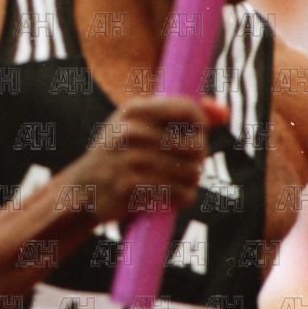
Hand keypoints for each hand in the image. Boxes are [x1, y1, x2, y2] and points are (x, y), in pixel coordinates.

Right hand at [77, 95, 228, 221]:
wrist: (82, 190)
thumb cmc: (118, 154)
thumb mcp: (138, 124)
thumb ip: (181, 114)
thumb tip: (224, 111)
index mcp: (133, 110)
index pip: (188, 109)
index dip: (202, 125)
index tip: (196, 135)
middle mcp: (132, 132)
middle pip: (196, 146)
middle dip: (196, 159)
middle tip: (182, 164)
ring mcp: (132, 161)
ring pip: (192, 173)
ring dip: (189, 181)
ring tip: (173, 181)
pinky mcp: (134, 189)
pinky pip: (182, 194)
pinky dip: (181, 199)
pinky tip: (167, 196)